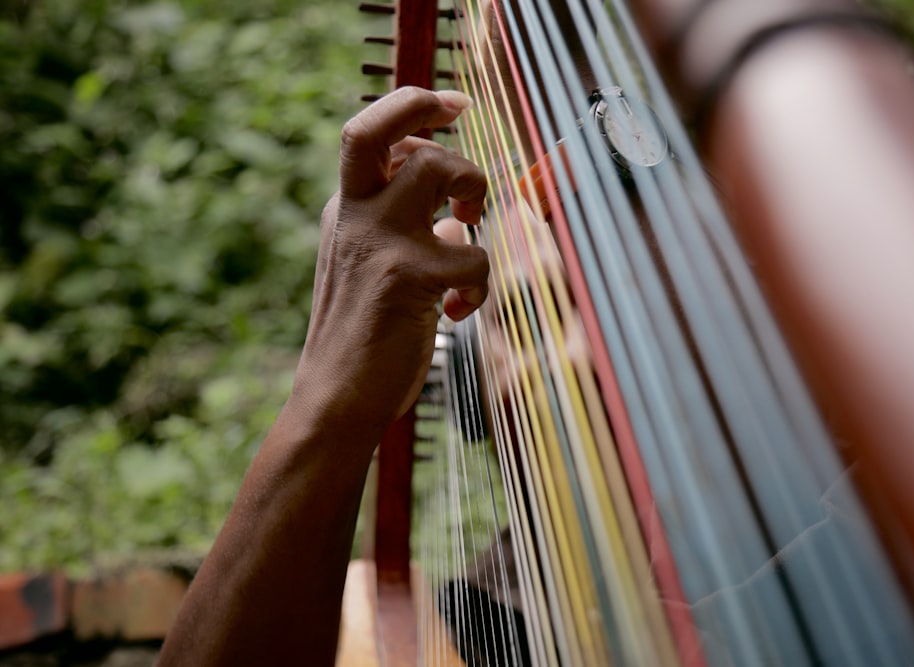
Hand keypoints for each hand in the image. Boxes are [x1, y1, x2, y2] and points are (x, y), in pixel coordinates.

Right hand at [292, 87, 489, 436]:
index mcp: (347, 209)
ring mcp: (380, 241)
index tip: (452, 103)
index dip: (412, 106)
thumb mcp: (374, 270)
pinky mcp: (408, 276)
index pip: (367, 132)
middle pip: (392, 130)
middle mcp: (357, 214)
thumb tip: (458, 222)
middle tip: (467, 179)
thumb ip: (408, 234)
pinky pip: (472, 256)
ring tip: (469, 237)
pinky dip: (479, 284)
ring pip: (439, 169)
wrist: (336, 399)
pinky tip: (457, 311)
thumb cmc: (363, 338)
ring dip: (473, 193)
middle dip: (441, 128)